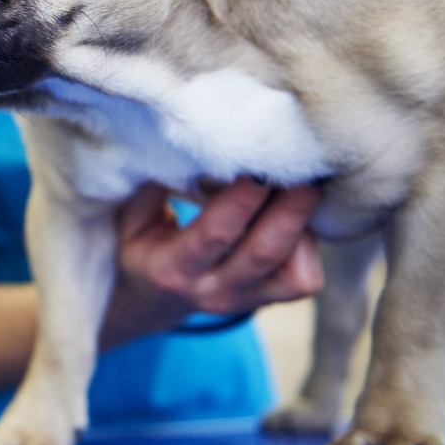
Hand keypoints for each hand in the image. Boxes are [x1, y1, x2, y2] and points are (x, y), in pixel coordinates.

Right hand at [100, 176, 322, 348]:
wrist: (152, 298)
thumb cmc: (143, 243)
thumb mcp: (133, 215)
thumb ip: (156, 182)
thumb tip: (190, 143)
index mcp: (173, 269)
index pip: (216, 233)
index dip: (242, 198)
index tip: (259, 161)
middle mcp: (212, 291)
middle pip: (264, 252)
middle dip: (291, 206)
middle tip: (304, 166)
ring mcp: (244, 302)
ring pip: (295, 272)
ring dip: (304, 224)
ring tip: (303, 183)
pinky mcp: (268, 302)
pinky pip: (304, 279)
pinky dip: (310, 245)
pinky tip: (295, 215)